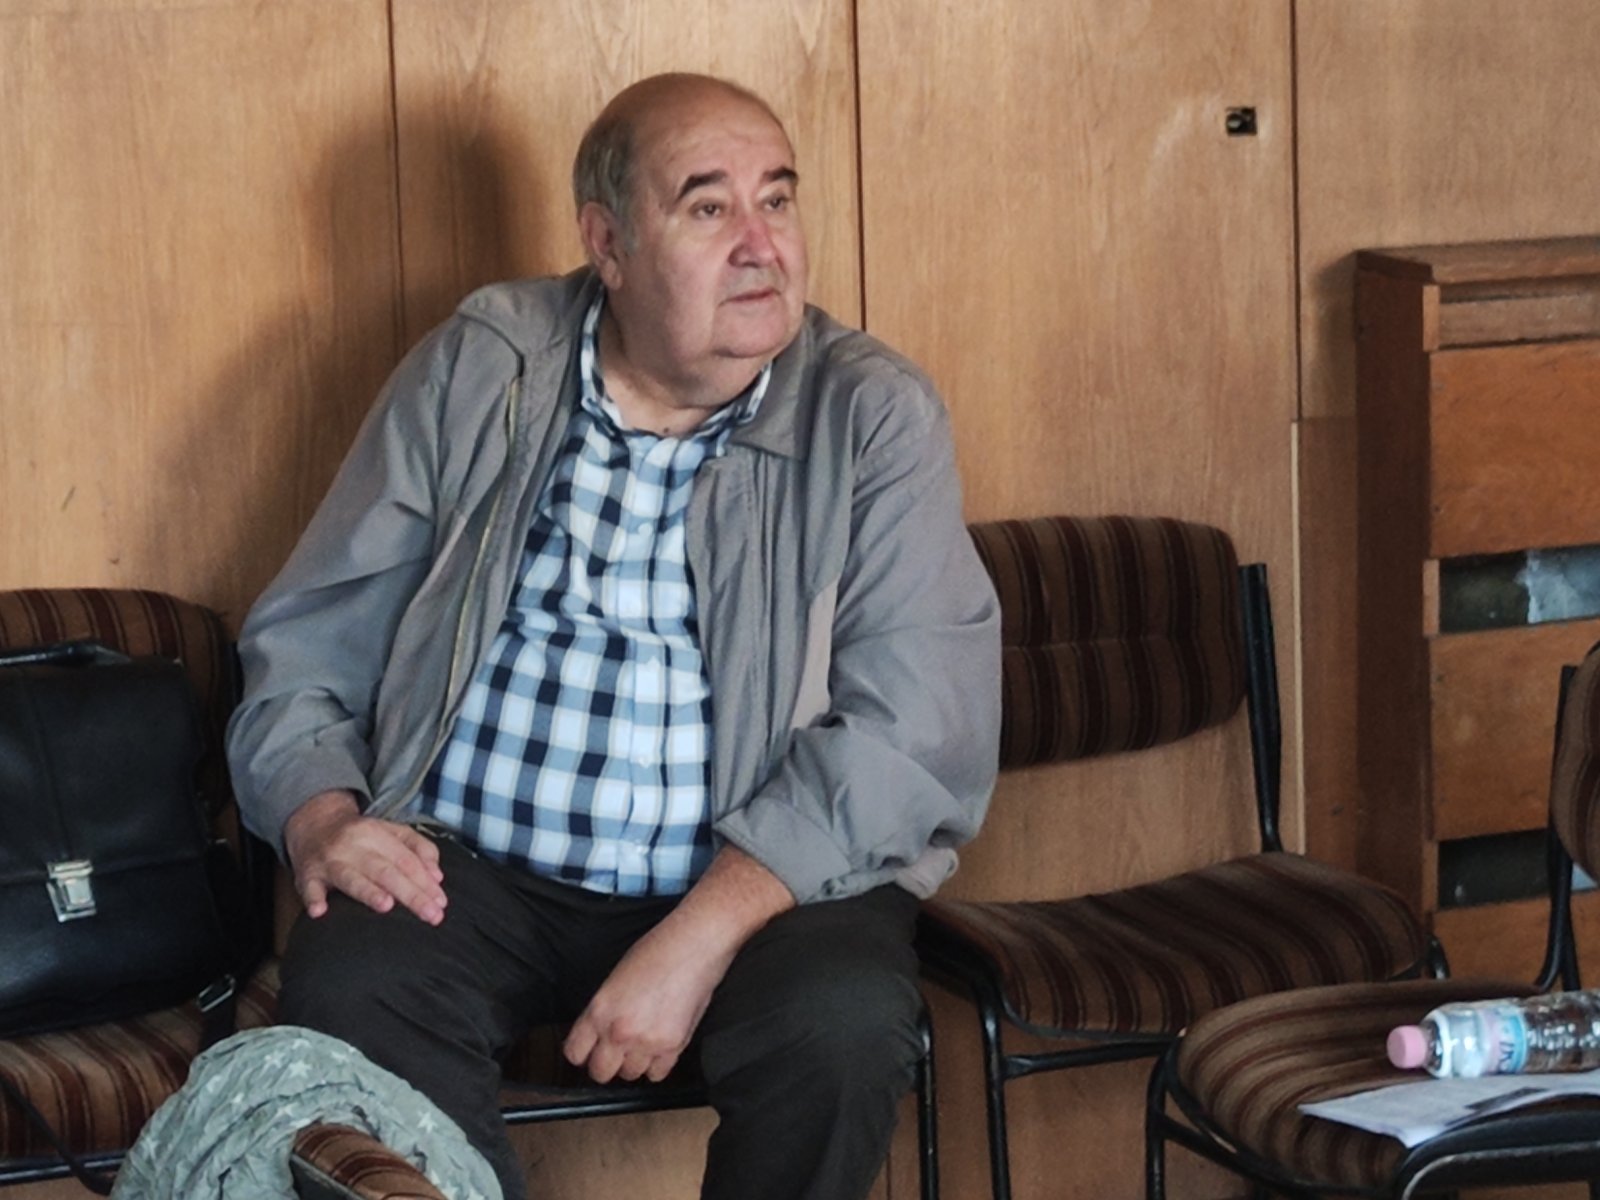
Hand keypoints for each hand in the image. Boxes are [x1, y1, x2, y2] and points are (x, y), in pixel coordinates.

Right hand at [284, 789, 447, 924]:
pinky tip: (319, 911)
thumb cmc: (360, 835)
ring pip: (351, 878)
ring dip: (368, 892)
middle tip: (432, 915)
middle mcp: (354, 846)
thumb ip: (419, 849)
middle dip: (411, 895)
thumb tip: (437, 876)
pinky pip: (309, 887)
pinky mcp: (307, 874)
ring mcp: (329, 861)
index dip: (425, 882)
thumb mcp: (392, 832)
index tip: (441, 903)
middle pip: (386, 872)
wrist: (313, 823)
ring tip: (386, 905)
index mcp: (377, 834)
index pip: (407, 861)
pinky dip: (313, 899)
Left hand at [563, 917, 728, 1083]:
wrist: (693, 945)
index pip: (575, 1053)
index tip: (589, 1051)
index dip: (583, 1053)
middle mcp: (619, 1031)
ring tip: (643, 1043)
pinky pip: (657, 1074)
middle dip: (606, 1064)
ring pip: (630, 1074)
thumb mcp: (615, 979)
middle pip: (600, 1072)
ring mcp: (646, 1041)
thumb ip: (604, 1012)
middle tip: (616, 1052)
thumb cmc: (657, 951)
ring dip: (634, 1063)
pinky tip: (659, 1047)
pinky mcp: (673, 1046)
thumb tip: (599, 1035)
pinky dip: (657, 1065)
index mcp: (599, 1010)